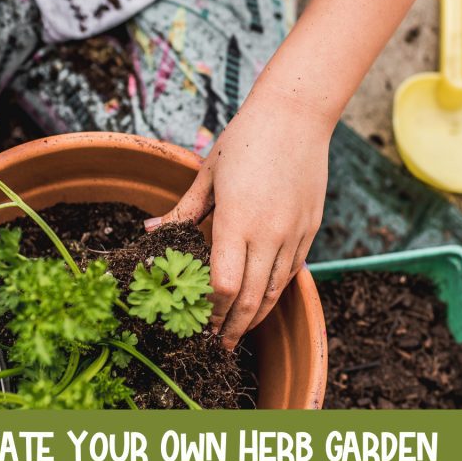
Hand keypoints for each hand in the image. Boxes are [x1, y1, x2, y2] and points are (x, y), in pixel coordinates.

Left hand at [147, 95, 329, 349]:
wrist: (296, 115)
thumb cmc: (245, 139)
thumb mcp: (207, 174)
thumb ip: (183, 210)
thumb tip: (151, 231)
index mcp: (236, 221)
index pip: (222, 285)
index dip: (210, 311)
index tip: (200, 324)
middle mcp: (268, 233)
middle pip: (250, 298)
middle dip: (232, 327)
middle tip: (219, 345)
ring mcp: (293, 233)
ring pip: (275, 290)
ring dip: (256, 316)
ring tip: (241, 331)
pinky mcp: (310, 228)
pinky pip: (293, 270)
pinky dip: (276, 291)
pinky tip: (263, 299)